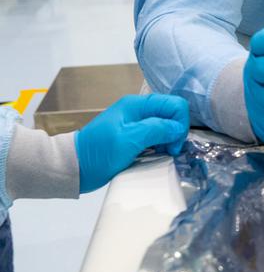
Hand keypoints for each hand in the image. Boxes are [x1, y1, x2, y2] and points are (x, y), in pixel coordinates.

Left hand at [75, 94, 189, 193]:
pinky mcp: (136, 138)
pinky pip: (158, 137)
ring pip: (167, 127)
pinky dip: (161, 146)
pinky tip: (155, 156)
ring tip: (161, 155)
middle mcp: (140, 111)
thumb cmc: (99, 152)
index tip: (173, 144)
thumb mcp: (128, 140)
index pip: (175, 104)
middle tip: (169, 151)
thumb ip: (156, 129)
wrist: (76, 166)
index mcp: (138, 105)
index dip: (180, 124)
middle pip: (172, 114)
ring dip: (169, 141)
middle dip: (176, 133)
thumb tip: (178, 128)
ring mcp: (138, 124)